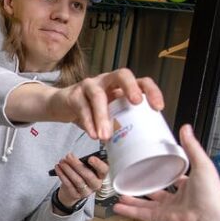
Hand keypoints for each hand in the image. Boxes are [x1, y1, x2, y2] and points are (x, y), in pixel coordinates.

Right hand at [46, 68, 163, 140]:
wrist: (61, 105)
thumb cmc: (90, 111)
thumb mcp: (109, 116)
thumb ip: (120, 124)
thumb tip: (136, 146)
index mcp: (121, 86)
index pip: (141, 82)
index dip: (152, 91)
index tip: (158, 107)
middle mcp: (107, 81)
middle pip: (122, 74)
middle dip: (130, 87)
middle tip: (136, 103)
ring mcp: (90, 85)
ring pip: (98, 95)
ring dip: (102, 116)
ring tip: (105, 136)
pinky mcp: (74, 94)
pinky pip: (82, 107)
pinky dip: (88, 122)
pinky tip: (92, 135)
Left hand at [54, 154, 107, 207]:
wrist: (72, 191)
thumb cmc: (81, 175)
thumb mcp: (86, 168)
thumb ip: (84, 162)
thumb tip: (73, 157)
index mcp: (101, 175)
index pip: (104, 170)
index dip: (98, 164)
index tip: (90, 158)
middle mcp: (96, 185)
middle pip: (88, 175)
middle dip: (77, 165)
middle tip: (68, 157)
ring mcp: (86, 191)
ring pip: (78, 180)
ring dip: (68, 169)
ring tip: (62, 162)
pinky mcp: (76, 195)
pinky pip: (69, 185)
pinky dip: (62, 175)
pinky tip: (58, 168)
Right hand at [113, 124, 219, 220]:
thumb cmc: (211, 196)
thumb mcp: (202, 164)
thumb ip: (192, 147)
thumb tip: (186, 129)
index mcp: (190, 185)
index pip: (176, 177)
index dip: (165, 171)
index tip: (154, 164)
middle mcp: (179, 199)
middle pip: (158, 191)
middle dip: (145, 186)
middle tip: (133, 178)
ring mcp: (169, 210)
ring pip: (146, 204)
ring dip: (133, 199)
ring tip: (121, 192)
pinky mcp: (161, 219)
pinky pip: (142, 214)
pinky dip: (129, 212)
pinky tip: (118, 207)